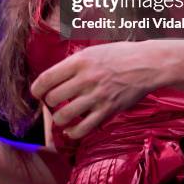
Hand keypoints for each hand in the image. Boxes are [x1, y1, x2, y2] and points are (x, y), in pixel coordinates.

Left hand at [30, 40, 156, 139]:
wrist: (146, 64)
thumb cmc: (119, 55)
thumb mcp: (93, 51)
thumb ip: (74, 64)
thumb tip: (54, 78)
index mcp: (80, 61)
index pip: (47, 78)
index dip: (37, 89)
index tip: (37, 93)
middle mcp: (86, 78)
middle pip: (53, 98)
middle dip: (49, 103)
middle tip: (54, 103)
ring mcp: (97, 96)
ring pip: (64, 116)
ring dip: (59, 119)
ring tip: (62, 116)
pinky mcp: (107, 110)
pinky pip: (82, 128)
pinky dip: (72, 132)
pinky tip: (71, 129)